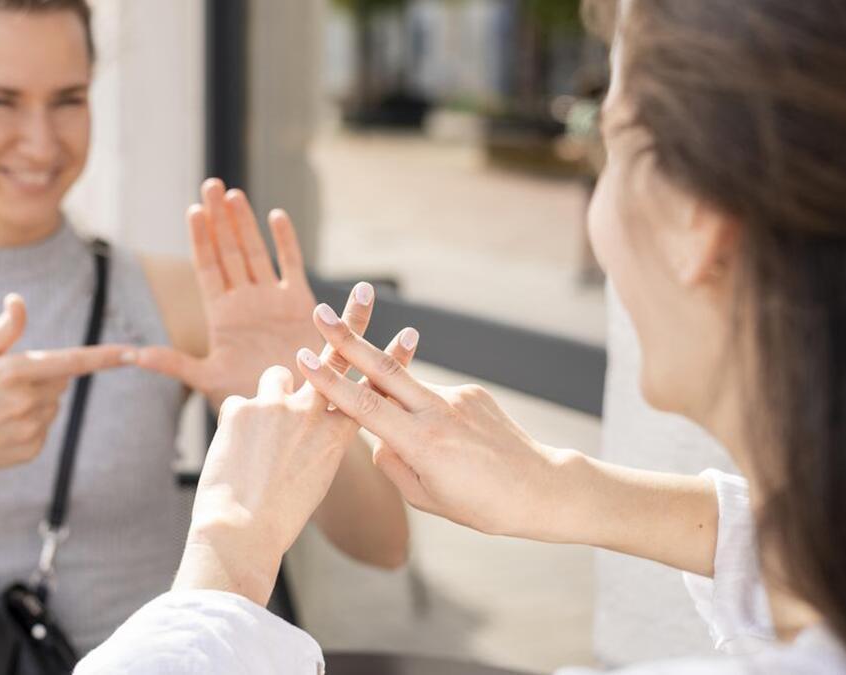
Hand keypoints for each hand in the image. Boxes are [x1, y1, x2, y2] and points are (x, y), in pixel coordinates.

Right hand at [0, 294, 133, 480]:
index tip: (132, 353)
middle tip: (7, 385)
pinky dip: (32, 424)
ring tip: (1, 408)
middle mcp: (26, 402)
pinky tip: (3, 426)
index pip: (70, 361)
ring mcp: (30, 429)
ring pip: (54, 404)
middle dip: (43, 377)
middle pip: (61, 380)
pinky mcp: (32, 449)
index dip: (103, 357)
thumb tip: (18, 300)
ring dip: (37, 401)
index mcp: (13, 372)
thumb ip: (4, 330)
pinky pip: (46, 428)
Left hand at [136, 179, 321, 409]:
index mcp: (221, 315)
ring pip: (256, 253)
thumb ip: (174, 364)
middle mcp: (244, 301)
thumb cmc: (249, 397)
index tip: (193, 211)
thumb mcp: (207, 379)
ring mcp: (272, 300)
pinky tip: (276, 215)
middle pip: (229, 251)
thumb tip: (134, 354)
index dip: (200, 239)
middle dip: (220, 219)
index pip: (207, 268)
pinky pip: (291, 266)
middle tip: (211, 185)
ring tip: (234, 194)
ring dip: (245, 223)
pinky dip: (285, 242)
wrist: (291, 410)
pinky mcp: (300, 304)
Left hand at [173, 287, 415, 605]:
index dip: (388, 361)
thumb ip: (316, 445)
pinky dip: (233, 426)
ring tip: (256, 439)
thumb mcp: (313, 480)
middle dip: (349, 324)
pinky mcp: (243, 406)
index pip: (369, 389)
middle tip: (363, 291)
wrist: (241, 532)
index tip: (408, 335)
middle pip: (334, 359)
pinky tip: (232, 455)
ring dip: (269, 397)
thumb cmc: (278, 516)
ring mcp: (278, 406)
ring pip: (276, 378)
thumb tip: (304, 426)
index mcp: (337, 438)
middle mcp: (313, 414)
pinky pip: (236, 404)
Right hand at [296, 303, 571, 540]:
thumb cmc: (482, 505)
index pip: (364, 405)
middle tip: (320, 311)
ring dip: (389, 389)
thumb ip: (393, 464)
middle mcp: (437, 412)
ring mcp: (457, 397)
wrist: (542, 488)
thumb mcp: (426, 498)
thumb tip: (377, 438)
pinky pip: (436, 400)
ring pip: (408, 388)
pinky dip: (428, 415)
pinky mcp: (473, 392)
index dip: (330, 381)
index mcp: (420, 442)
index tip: (304, 356)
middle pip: (382, 369)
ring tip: (417, 431)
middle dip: (347, 339)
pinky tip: (454, 445)